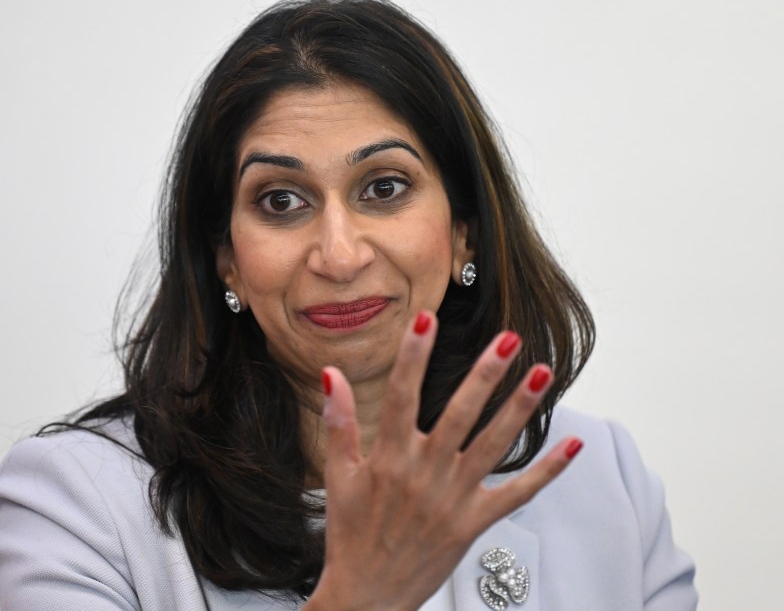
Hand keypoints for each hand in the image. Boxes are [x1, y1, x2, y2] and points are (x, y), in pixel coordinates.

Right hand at [305, 311, 581, 610]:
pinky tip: (572, 446)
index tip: (426, 319)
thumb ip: (338, 423)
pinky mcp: (474, 523)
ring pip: (494, 445)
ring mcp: (454, 499)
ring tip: (541, 372)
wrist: (368, 596)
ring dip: (520, 408)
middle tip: (508, 340)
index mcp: (389, 459)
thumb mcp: (338, 478)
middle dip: (484, 374)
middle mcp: (425, 474)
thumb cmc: (350, 536)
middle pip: (460, 414)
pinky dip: (547, 471)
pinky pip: (517, 494)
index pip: (402, 396)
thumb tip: (331, 375)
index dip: (414, 356)